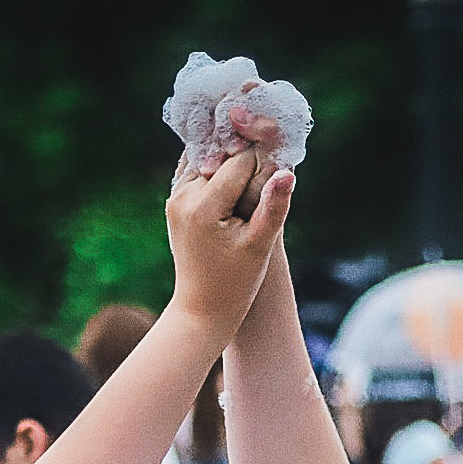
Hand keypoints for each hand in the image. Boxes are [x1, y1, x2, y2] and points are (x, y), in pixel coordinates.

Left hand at [165, 149, 291, 335]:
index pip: (240, 162)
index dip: (265, 164)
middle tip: (267, 174)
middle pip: (222, 156)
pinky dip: (216, 168)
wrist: (203, 308)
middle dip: (246, 160)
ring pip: (208, 158)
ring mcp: (175, 197)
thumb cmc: (237, 281)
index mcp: (203, 207)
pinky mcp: (175, 201)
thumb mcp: (260, 245)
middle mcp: (182, 196)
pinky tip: (234, 179)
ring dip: (230, 161)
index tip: (281, 173)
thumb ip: (274, 206)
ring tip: (253, 177)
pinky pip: (197, 170)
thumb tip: (287, 172)